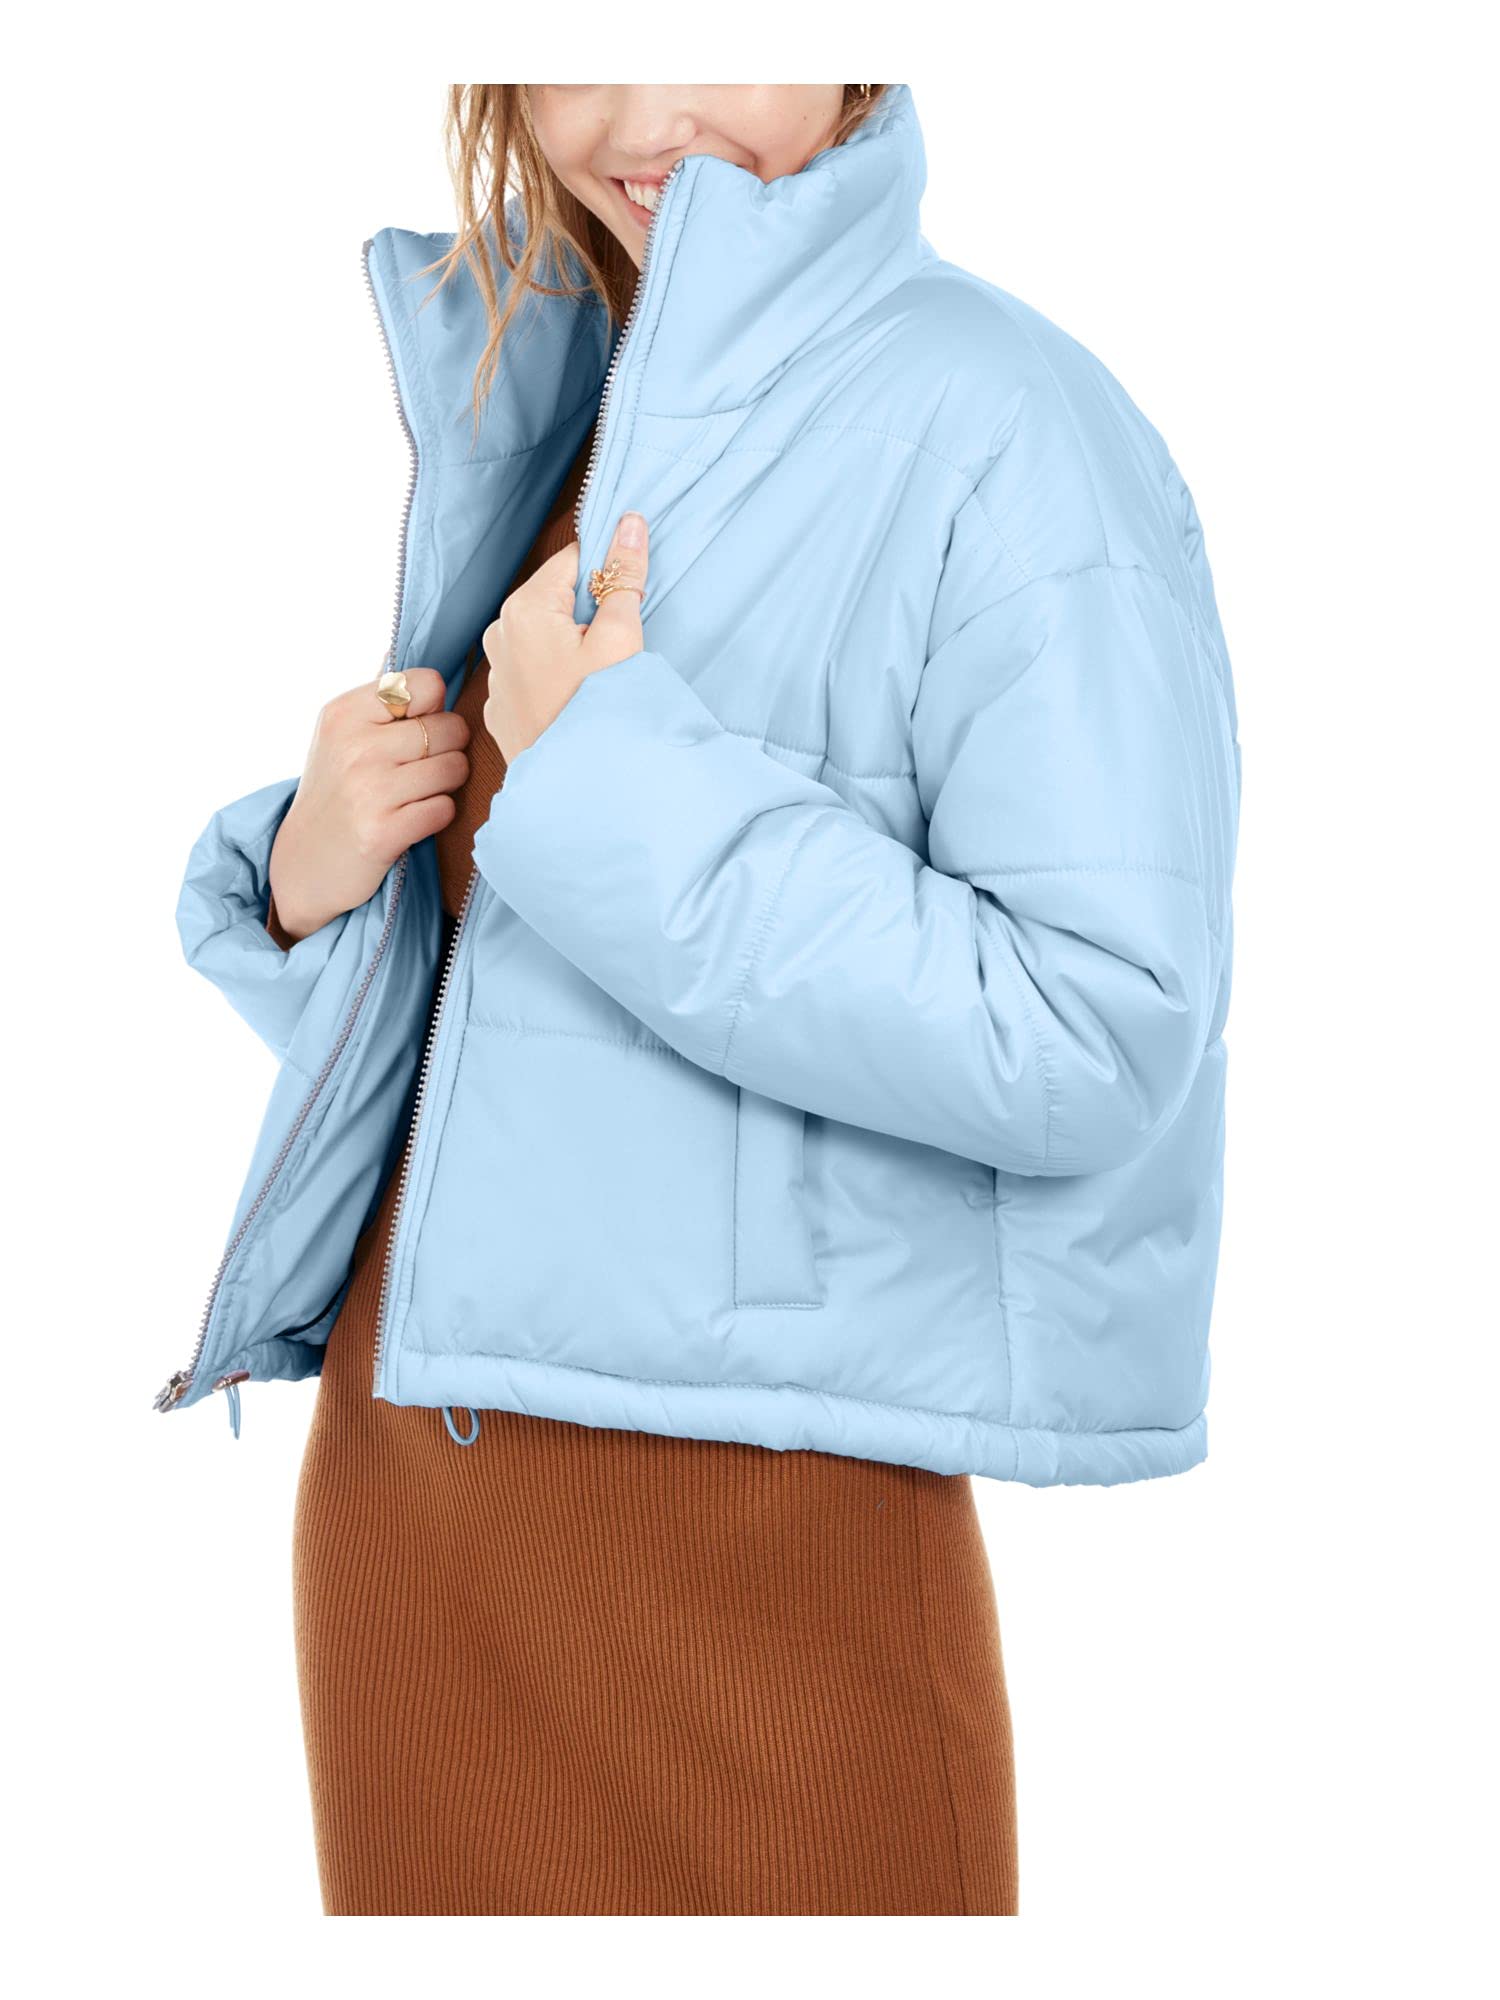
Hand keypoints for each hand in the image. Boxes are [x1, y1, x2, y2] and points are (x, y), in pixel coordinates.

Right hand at [268, 669, 469, 941]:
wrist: (305, 863)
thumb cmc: (335, 791)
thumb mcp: (341, 733)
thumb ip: (378, 696)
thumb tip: (400, 646)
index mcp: (345, 712)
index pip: (427, 683)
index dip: (434, 707)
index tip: (417, 728)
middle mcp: (354, 745)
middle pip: (449, 727)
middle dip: (448, 749)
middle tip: (423, 768)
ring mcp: (367, 789)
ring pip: (454, 768)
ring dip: (446, 784)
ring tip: (418, 793)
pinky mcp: (382, 832)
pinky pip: (445, 809)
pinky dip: (438, 815)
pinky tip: (413, 819)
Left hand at [482, 511, 648, 764]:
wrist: (577, 788)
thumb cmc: (598, 711)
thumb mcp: (620, 638)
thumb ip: (623, 577)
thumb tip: (628, 522)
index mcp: (524, 609)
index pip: (572, 561)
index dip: (605, 577)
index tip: (625, 603)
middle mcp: (498, 635)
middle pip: (555, 599)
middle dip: (587, 615)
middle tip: (614, 652)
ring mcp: (495, 674)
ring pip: (543, 639)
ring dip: (570, 648)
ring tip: (595, 683)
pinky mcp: (500, 708)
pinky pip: (532, 674)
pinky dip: (554, 678)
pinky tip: (575, 703)